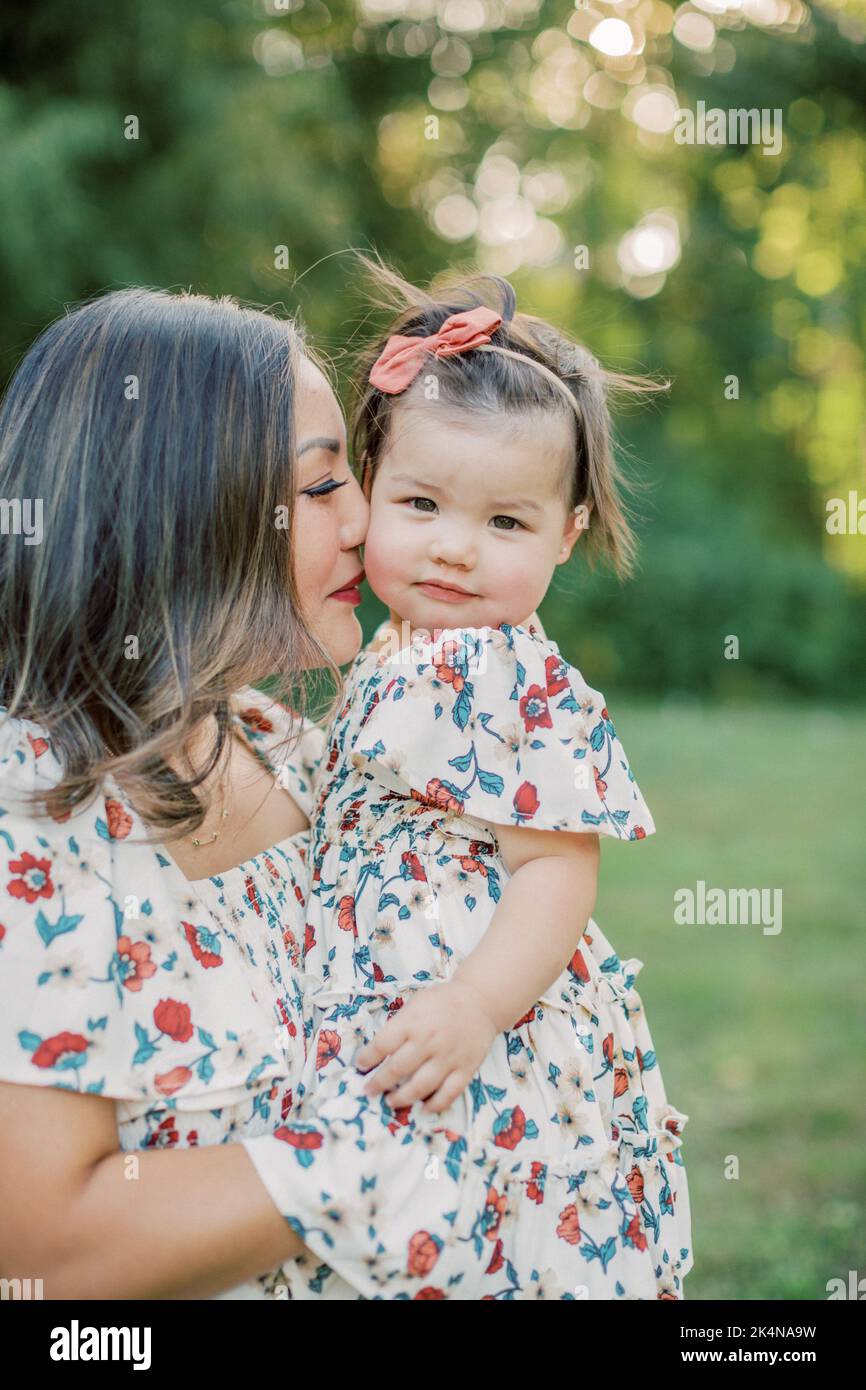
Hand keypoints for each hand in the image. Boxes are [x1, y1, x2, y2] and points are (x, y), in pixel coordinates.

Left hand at [355, 979, 498, 1114]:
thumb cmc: (442, 1001)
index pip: (382, 1045)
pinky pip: (448, 1094)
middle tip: (369, 1090)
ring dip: (401, 1098)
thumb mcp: (415, 1004)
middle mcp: (429, 1041)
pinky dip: (434, 1105)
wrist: (480, 1001)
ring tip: (390, 1101)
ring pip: (420, 1086)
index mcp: (413, 1022)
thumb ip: (399, 1026)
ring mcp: (448, 1057)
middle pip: (397, 1069)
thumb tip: (378, 1051)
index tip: (361, 1065)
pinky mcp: (465, 1069)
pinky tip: (423, 1108)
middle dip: (378, 1083)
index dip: (367, 1058)